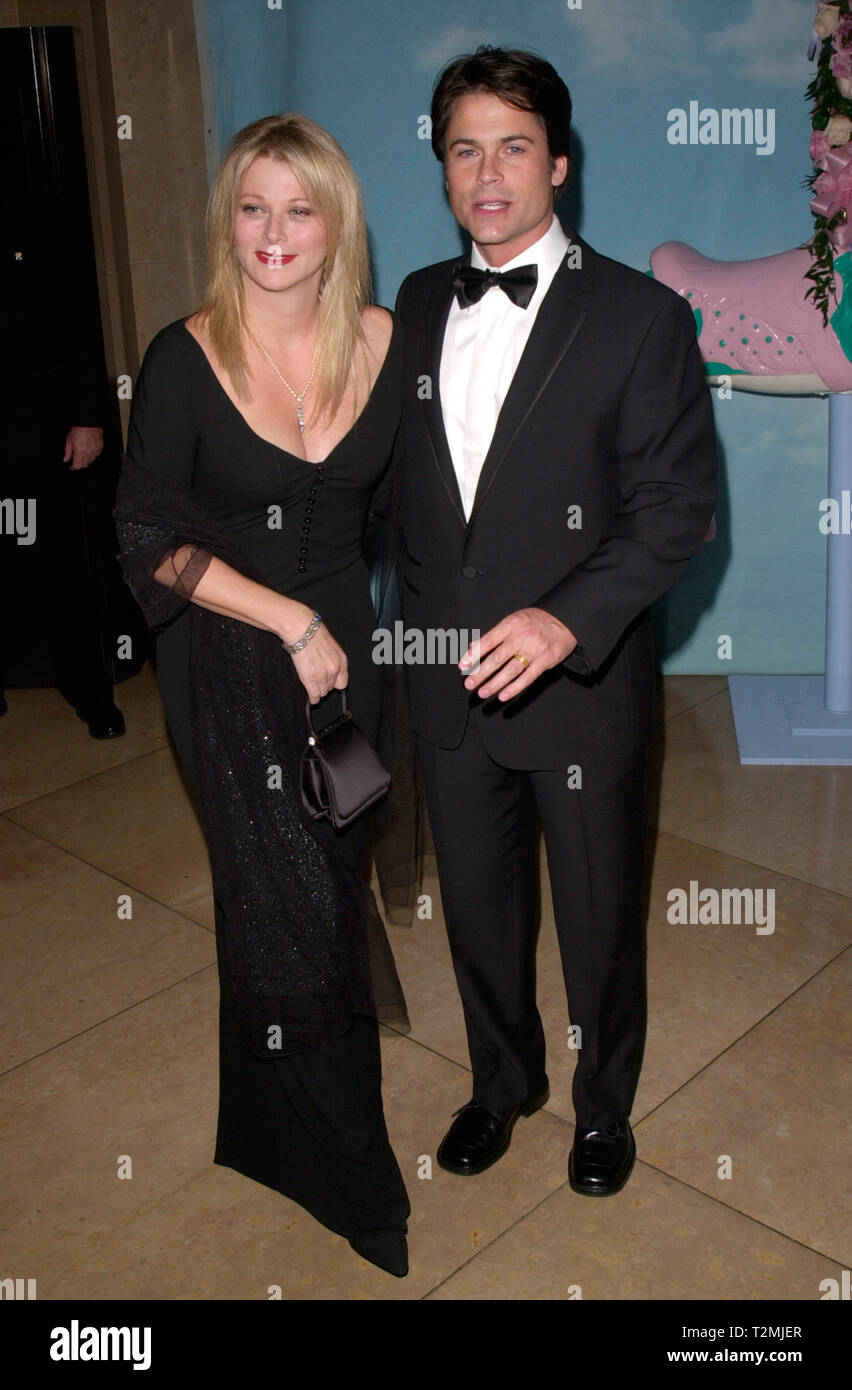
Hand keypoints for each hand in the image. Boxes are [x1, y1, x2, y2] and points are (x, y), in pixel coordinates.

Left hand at [64, 425, 102, 469]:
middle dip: (79, 463)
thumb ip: (67, 451)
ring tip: (82, 453)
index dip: (73, 467)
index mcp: (80, 451)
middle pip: (84, 464)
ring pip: (91, 461)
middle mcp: (89, 452)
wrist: (89, 421)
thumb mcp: (69, 439)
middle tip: (75, 458)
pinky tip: (88, 450)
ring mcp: (95, 450)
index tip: (71, 466)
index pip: (77, 466)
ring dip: (86, 459)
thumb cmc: (79, 428)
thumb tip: (66, 459)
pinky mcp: (100, 447)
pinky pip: (96, 455)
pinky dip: (92, 455)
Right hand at [282, 603, 347, 704]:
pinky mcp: (311, 679)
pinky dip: (312, 698)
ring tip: (311, 684)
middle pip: (331, 688)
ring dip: (317, 690)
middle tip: (317, 680)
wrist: (303, 630)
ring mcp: (323, 675)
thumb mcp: (332, 647)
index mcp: (342, 662)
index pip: (343, 683)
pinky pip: (314, 696)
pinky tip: (311, 697)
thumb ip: (333, 661)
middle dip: (324, 686)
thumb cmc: (314, 634)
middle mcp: (335, 670)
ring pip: (323, 693)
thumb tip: (329, 671)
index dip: (335, 684)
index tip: (330, 684)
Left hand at [459, 607, 577, 701]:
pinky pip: (528, 677)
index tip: (463, 666)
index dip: (474, 654)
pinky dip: (515, 688)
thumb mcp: (514, 620)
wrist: (565, 620)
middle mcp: (522, 637)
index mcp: (511, 624)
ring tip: (482, 692)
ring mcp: (534, 650)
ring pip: (511, 670)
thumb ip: (494, 635)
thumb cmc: (535, 621)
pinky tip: (503, 696)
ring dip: (495, 684)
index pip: (488, 641)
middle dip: (481, 673)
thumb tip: (472, 648)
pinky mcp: (546, 661)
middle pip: (497, 658)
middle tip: (469, 684)